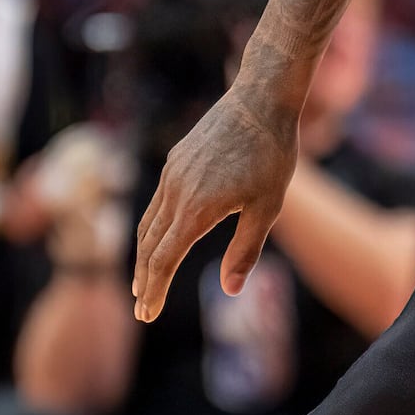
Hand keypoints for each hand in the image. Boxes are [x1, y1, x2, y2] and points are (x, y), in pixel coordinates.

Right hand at [130, 85, 295, 320]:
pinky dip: (152, 226)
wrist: (260, 100)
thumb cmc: (272, 155)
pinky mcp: (175, 159)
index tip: (147, 315)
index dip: (155, 291)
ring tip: (145, 279)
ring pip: (148, 223)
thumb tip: (230, 290)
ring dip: (144, 255)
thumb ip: (246, 250)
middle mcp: (176, 193)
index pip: (164, 261)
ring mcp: (172, 174)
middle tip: (142, 308)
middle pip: (149, 246)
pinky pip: (157, 201)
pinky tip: (162, 235)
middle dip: (144, 280)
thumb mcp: (268, 208)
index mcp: (196, 210)